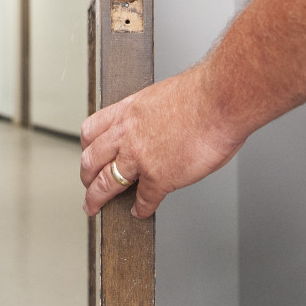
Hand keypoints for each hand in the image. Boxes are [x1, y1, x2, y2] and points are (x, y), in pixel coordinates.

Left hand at [80, 70, 243, 218]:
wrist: (219, 101)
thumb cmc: (201, 94)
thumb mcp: (160, 95)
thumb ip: (150, 114)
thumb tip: (154, 126)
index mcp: (127, 110)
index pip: (92, 130)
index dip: (87, 148)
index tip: (88, 156)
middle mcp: (127, 134)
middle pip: (91, 160)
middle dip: (86, 177)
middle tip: (87, 186)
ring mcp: (140, 158)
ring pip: (106, 183)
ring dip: (97, 199)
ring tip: (95, 207)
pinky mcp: (159, 178)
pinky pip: (144, 200)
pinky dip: (140, 209)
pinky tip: (140, 212)